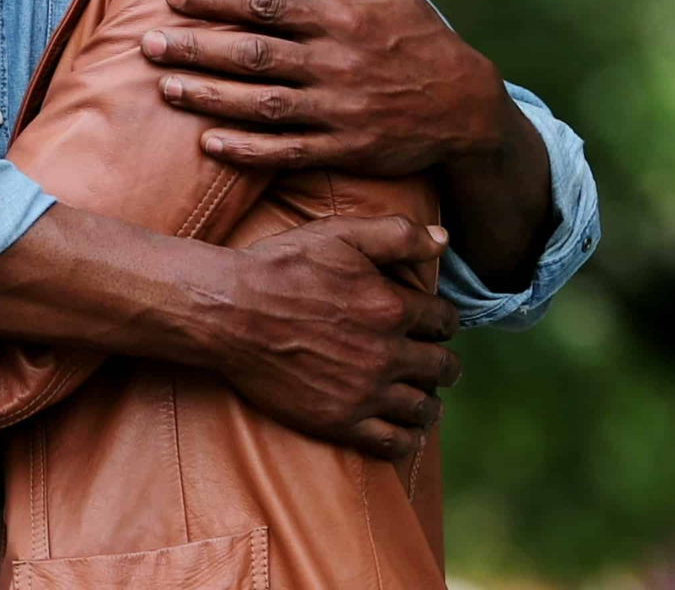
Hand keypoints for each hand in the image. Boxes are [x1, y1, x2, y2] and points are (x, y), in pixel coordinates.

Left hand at [140, 0, 508, 176]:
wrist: (465, 107)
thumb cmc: (416, 35)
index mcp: (340, 20)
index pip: (269, 6)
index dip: (218, 0)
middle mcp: (335, 64)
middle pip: (256, 56)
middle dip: (199, 50)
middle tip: (148, 43)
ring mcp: (338, 110)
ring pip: (264, 105)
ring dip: (212, 97)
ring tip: (165, 87)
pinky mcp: (344, 149)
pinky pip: (288, 152)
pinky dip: (249, 149)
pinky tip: (209, 142)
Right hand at [202, 215, 461, 460]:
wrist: (230, 313)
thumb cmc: (282, 267)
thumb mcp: (340, 234)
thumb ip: (397, 235)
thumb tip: (443, 239)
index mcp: (391, 307)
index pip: (443, 321)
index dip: (443, 320)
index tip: (435, 324)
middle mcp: (386, 353)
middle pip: (441, 367)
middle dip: (443, 363)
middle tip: (437, 364)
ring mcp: (364, 392)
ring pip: (422, 408)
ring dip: (430, 402)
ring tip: (426, 400)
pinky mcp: (339, 421)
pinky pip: (392, 441)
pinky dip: (407, 437)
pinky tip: (405, 429)